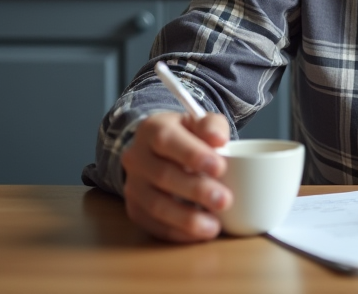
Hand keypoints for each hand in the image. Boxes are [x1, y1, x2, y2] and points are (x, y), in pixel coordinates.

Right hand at [120, 111, 231, 242]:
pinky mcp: (135, 209)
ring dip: (187, 218)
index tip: (220, 168)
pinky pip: (153, 225)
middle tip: (225, 200)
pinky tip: (199, 234)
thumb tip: (218, 139)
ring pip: (155, 205)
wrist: (163, 152)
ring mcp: (133, 185)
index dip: (192, 154)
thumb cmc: (188, 136)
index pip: (167, 140)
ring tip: (214, 226)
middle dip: (196, 190)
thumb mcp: (201, 123)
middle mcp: (136, 157)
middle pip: (163, 175)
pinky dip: (178, 232)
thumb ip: (212, 126)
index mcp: (152, 129)